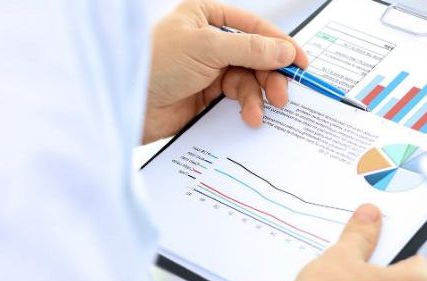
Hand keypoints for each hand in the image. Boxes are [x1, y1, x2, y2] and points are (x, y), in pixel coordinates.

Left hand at [144, 0, 307, 143]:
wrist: (125, 105)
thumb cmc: (155, 63)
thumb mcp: (207, 48)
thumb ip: (250, 49)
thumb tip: (285, 51)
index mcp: (207, 17)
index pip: (254, 27)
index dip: (280, 44)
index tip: (300, 62)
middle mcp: (210, 42)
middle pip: (256, 57)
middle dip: (270, 77)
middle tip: (282, 95)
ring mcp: (210, 70)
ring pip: (249, 82)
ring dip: (257, 98)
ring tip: (257, 114)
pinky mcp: (208, 97)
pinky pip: (238, 101)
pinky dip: (246, 109)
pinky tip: (248, 119)